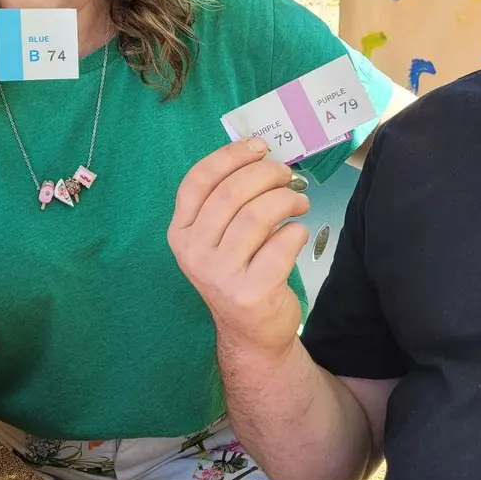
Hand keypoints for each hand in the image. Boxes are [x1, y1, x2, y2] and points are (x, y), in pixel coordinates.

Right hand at [170, 138, 310, 359]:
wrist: (251, 332)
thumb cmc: (239, 272)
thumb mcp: (219, 237)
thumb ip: (228, 200)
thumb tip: (261, 153)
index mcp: (181, 232)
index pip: (199, 180)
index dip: (231, 156)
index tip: (259, 147)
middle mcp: (193, 252)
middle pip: (232, 193)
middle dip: (267, 174)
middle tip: (288, 176)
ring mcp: (220, 275)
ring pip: (258, 215)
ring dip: (287, 200)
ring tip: (299, 203)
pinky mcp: (251, 292)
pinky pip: (281, 244)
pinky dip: (297, 231)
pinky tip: (298, 233)